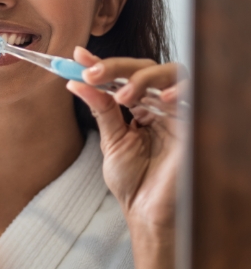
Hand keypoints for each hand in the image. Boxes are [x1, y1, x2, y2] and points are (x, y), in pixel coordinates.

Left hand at [67, 46, 188, 268]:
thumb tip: (75, 83)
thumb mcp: (111, 140)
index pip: (122, 75)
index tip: (77, 56)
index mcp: (139, 106)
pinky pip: (191, 97)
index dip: (102, 63)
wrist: (148, 212)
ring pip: (170, 73)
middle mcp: (159, 104)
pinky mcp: (194, 124)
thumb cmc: (132, 180)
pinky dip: (175, 92)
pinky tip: (157, 99)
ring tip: (122, 95)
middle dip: (116, 67)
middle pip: (145, 67)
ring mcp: (177, 112)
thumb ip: (100, 109)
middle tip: (91, 73)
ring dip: (143, 77)